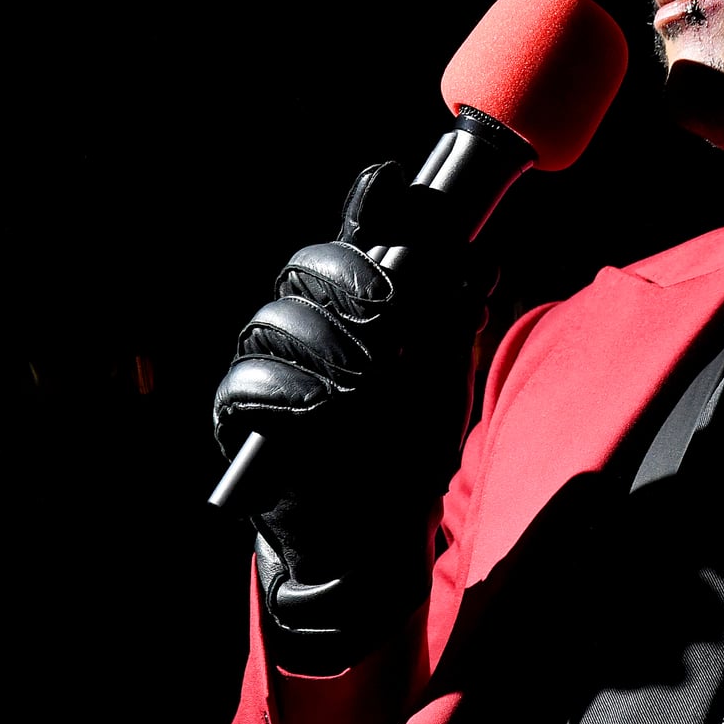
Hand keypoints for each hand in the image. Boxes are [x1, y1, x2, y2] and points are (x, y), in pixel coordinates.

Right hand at [212, 161, 493, 660]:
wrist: (377, 537)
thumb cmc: (409, 452)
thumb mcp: (447, 384)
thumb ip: (456, 324)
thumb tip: (479, 261)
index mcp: (359, 303)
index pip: (358, 235)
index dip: (372, 204)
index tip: (393, 187)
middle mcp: (311, 320)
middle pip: (305, 265)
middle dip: (347, 276)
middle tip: (390, 305)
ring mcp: (273, 363)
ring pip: (274, 318)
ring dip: (326, 340)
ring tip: (368, 376)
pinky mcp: (243, 413)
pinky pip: (247, 383)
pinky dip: (287, 389)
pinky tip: (324, 405)